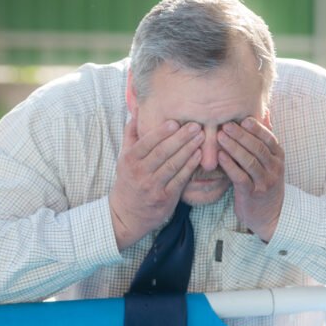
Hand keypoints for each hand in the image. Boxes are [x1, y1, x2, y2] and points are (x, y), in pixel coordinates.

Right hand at [109, 118, 202, 249]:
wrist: (127, 214)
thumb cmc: (128, 181)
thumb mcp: (123, 158)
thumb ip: (131, 135)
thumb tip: (137, 111)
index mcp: (130, 161)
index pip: (147, 143)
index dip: (162, 132)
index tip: (176, 122)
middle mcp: (140, 173)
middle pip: (163, 152)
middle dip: (181, 138)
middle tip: (196, 126)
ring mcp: (153, 187)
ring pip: (173, 165)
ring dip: (189, 150)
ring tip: (201, 137)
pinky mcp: (165, 198)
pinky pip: (180, 179)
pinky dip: (190, 167)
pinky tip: (199, 156)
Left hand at [218, 115, 284, 241]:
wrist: (271, 215)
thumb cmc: (265, 183)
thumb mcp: (270, 162)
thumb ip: (265, 140)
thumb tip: (266, 113)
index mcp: (278, 158)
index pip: (269, 138)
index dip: (256, 128)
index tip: (243, 118)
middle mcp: (274, 168)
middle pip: (258, 148)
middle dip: (242, 135)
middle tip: (226, 124)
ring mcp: (264, 182)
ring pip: (249, 161)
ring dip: (233, 147)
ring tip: (220, 136)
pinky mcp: (252, 194)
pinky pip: (240, 177)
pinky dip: (230, 165)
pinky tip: (220, 156)